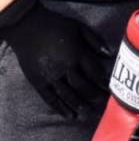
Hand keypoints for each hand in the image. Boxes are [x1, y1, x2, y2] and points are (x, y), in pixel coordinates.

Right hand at [0, 0, 110, 117]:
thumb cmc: (56, 25)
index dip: (103, 82)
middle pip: (83, 86)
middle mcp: (65, 68)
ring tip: (90, 114)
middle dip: (95, 97)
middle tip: (104, 106)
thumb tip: (109, 54)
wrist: (27, 26)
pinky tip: (69, 115)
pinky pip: (50, 98)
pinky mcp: (38, 81)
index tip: (111, 90)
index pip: (94, 72)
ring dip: (80, 105)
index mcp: (77, 54)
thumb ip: (95, 40)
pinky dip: (61, 108)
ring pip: (68, 95)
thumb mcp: (79, 27)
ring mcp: (50, 76)